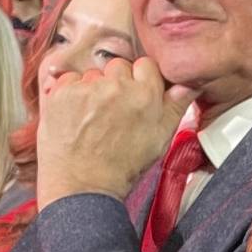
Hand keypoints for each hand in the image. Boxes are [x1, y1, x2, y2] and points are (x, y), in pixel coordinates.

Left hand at [34, 57, 186, 206]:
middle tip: (111, 112)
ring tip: (92, 118)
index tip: (134, 96)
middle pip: (118, 67)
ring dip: (93, 89)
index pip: (146, 65)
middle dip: (116, 84)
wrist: (84, 187)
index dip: (140, 80)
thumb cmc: (122, 167)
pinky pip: (69, 80)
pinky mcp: (62, 93)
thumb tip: (188, 83)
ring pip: (93, 74)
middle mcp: (117, 86)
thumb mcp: (160, 139)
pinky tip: (76, 116)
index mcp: (146, 95)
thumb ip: (176, 106)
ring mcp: (87, 88)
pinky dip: (71, 94)